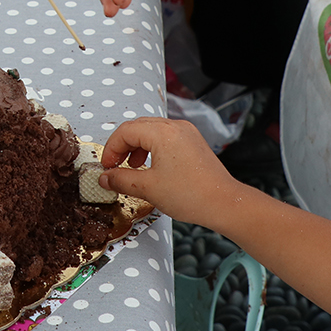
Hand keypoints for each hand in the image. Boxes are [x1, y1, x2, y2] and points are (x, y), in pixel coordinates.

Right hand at [98, 117, 241, 225]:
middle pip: (137, 127)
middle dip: (122, 146)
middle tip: (115, 166)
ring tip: (132, 167)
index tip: (107, 166)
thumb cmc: (193, 195)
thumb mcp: (148, 188)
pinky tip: (151, 167)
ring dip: (137, 147)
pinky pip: (166, 137)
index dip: (111, 148)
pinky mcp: (193, 142)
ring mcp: (187, 133)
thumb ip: (121, 180)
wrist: (224, 203)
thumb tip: (105, 178)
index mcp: (162, 133)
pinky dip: (153, 148)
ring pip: (152, 131)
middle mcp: (175, 127)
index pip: (125, 131)